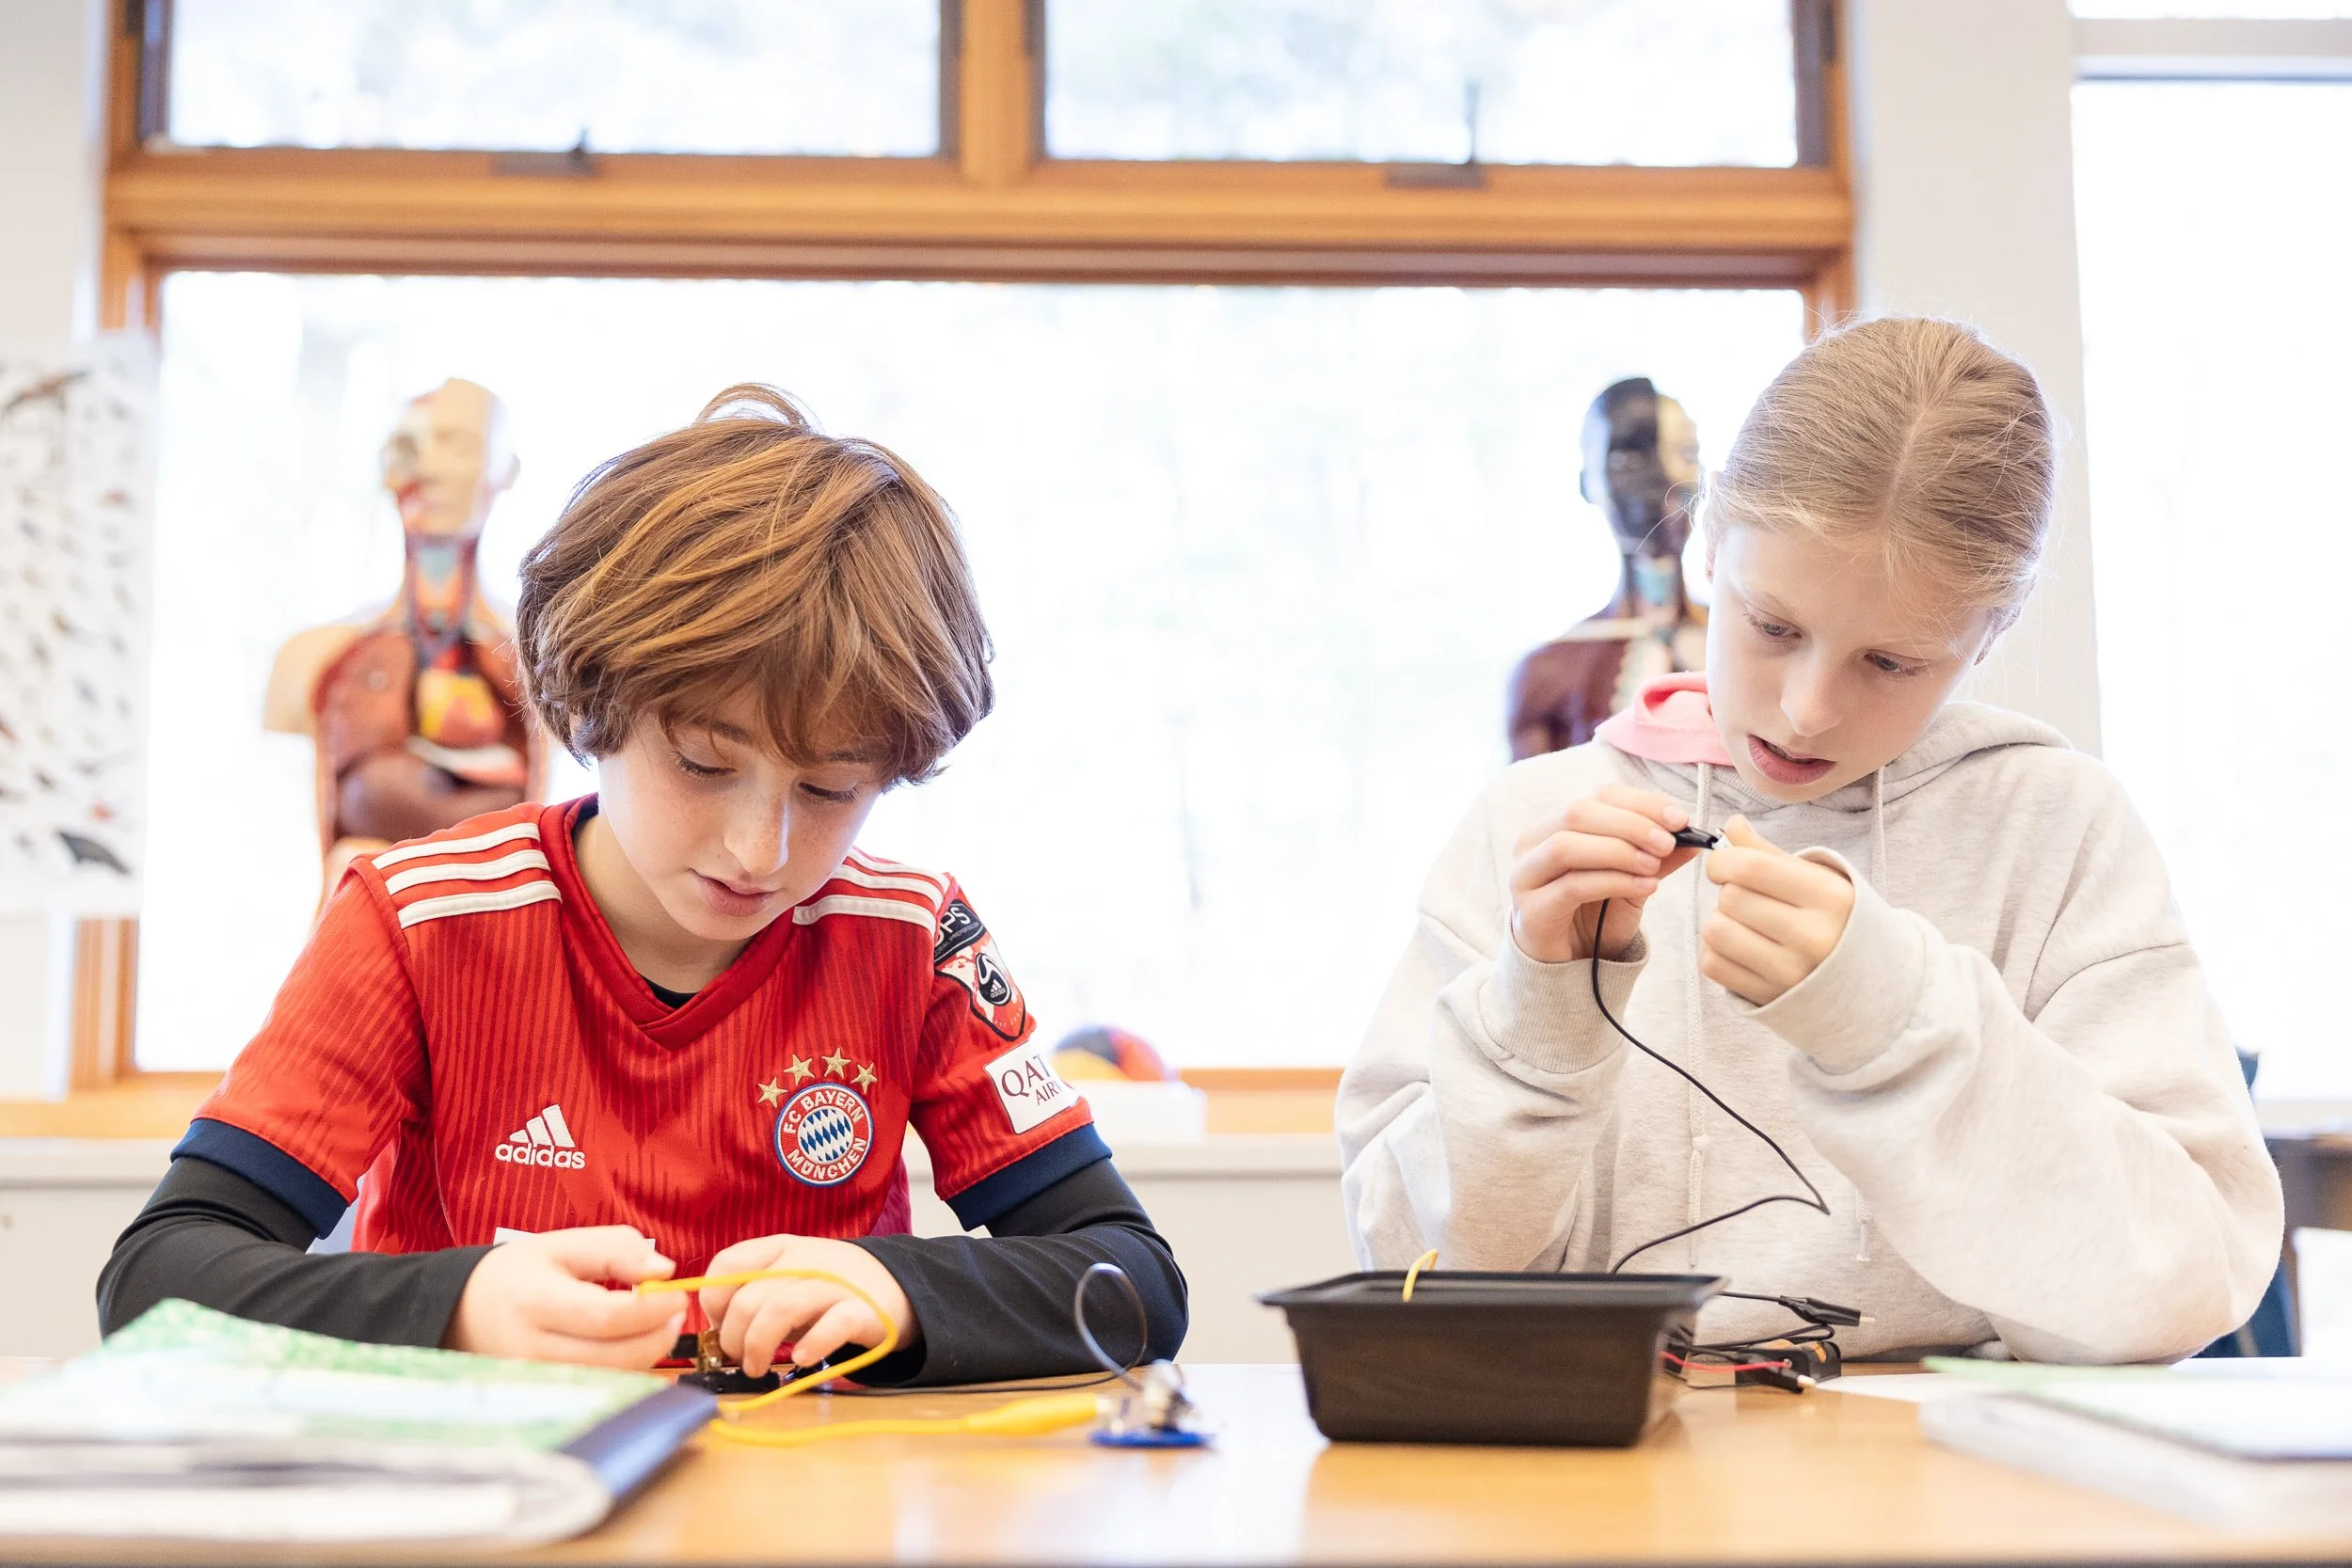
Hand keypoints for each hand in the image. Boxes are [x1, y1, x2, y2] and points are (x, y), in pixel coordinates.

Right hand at [446, 1225, 683, 1368]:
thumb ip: (616, 1250)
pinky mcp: (542, 1398)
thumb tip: (664, 1271)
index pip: (606, 1317)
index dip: (651, 1310)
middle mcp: (531, 1351)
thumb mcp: (562, 1246)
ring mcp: (536, 1382)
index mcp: (535, 1303)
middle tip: (676, 1312)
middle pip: (613, 1357)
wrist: (460, 1311)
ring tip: (658, 1326)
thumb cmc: (517, 1275)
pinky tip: (635, 1350)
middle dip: (658, 1337)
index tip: (678, 1293)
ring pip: (609, 1379)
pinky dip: (626, 1373)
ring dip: (646, 1356)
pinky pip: (596, 1391)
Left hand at [699, 1234, 919, 1378]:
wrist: (899, 1285)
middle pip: (750, 1297)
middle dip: (733, 1337)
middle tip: (739, 1359)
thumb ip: (756, 1292)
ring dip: (759, 1345)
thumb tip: (716, 1327)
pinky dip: (811, 1344)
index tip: (718, 1325)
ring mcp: (835, 1283)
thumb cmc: (831, 1288)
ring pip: (782, 1308)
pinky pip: (832, 1324)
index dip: (713, 1300)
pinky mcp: (864, 1310)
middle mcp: (805, 1260)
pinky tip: (801, 1358)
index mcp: (781, 1247)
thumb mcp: (790, 1277)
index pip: (729, 1263)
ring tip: (757, 1368)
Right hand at [1509, 784, 1701, 963]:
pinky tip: (1646, 887)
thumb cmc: (1596, 916)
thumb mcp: (1632, 879)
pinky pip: (1571, 887)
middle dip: (1631, 824)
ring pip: (1566, 845)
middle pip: (1578, 813)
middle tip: (1668, 842)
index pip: (1598, 796)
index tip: (1680, 819)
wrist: (1570, 966)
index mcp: (1554, 824)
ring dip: (1618, 851)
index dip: (1641, 802)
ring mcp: (1524, 877)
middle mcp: (1531, 844)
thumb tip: (1693, 838)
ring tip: (1654, 866)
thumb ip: (1656, 857)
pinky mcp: (1530, 911)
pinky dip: (1613, 881)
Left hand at [1699, 815, 1855, 1004]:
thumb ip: (1769, 853)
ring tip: (1742, 922)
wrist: (1870, 980)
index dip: (1723, 860)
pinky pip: (1712, 964)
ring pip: (1716, 931)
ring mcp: (1790, 972)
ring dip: (1719, 920)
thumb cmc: (1837, 919)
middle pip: (1731, 898)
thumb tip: (1732, 824)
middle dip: (1727, 891)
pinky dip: (1715, 951)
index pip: (1752, 867)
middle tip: (1745, 896)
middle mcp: (1812, 936)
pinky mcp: (1768, 996)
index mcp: (1829, 897)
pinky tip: (1739, 947)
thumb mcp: (1818, 879)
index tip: (1723, 864)